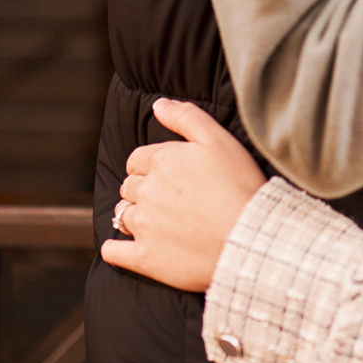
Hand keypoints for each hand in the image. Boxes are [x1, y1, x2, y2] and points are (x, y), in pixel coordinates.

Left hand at [100, 99, 265, 290]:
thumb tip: (158, 104)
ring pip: (121, 214)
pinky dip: (114, 249)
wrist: (249, 236)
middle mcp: (146, 191)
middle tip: (168, 197)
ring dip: (132, 214)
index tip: (169, 174)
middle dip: (143, 189)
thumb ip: (186, 117)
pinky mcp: (144, 258)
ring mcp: (143, 226)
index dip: (151, 165)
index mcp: (161, 161)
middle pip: (129, 186)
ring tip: (156, 220)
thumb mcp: (219, 139)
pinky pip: (113, 252)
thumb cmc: (239, 184)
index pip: (137, 159)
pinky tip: (122, 247)